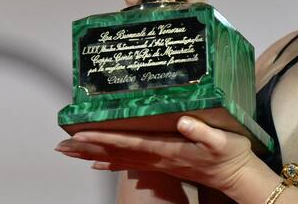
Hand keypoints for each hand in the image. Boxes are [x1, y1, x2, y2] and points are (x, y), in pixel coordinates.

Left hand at [55, 116, 255, 194]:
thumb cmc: (231, 155)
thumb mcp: (223, 140)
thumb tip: (184, 121)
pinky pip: (130, 164)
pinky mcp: (163, 164)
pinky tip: (97, 163)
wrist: (236, 176)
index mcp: (170, 149)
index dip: (105, 138)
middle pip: (117, 153)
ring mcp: (160, 162)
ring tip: (69, 152)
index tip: (81, 134)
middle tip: (61, 146)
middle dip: (88, 148)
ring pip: (119, 159)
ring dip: (93, 155)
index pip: (130, 143)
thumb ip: (204, 131)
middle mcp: (160, 158)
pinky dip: (111, 163)